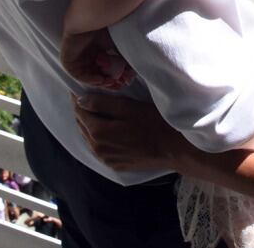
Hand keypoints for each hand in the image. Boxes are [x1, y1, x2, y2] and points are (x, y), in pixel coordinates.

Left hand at [60, 28, 134, 88]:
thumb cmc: (108, 28)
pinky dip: (89, 79)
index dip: (116, 76)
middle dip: (109, 81)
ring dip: (100, 81)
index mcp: (98, 50)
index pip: (105, 68)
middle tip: (118, 85)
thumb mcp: (121, 46)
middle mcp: (88, 54)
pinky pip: (77, 74)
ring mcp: (77, 57)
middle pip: (97, 73)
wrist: (94, 17)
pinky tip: (100, 79)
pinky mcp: (68, 59)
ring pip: (89, 75)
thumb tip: (131, 76)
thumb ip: (125, 61)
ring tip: (110, 82)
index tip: (126, 81)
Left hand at [72, 93, 187, 170]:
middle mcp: (97, 149)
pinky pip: (100, 149)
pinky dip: (98, 138)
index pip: (80, 111)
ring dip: (90, 125)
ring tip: (96, 111)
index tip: (78, 88)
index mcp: (98, 132)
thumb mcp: (128, 107)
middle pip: (82, 126)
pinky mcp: (116, 165)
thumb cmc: (154, 124)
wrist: (175, 150)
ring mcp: (106, 159)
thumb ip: (101, 103)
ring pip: (90, 138)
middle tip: (87, 96)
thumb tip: (80, 100)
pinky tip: (107, 130)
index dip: (78, 98)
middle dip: (83, 111)